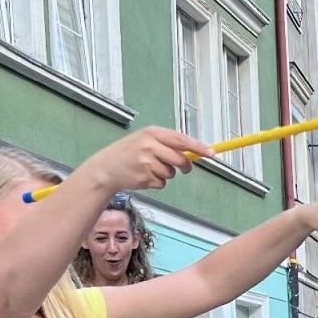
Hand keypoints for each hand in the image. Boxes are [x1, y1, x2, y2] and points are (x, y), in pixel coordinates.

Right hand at [89, 126, 203, 192]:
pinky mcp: (144, 178)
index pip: (181, 140)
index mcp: (152, 133)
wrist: (106, 168)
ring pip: (171, 173)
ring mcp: (146, 162)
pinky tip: (144, 176)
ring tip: (149, 169)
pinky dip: (157, 183)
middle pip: (180, 159)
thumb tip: (193, 152)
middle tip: (183, 169)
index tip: (211, 153)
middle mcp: (150, 146)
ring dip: (166, 174)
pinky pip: (162, 183)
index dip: (198, 147)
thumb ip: (167, 144)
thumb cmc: (129, 153)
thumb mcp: (145, 140)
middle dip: (184, 167)